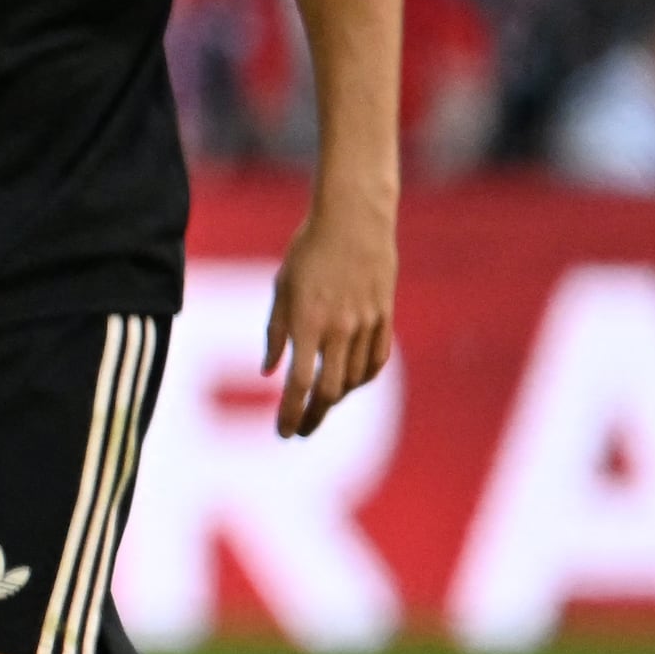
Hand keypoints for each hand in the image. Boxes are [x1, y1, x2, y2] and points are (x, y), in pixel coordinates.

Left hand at [260, 192, 396, 438]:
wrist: (354, 220)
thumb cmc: (308, 250)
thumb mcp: (281, 288)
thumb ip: (276, 333)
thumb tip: (269, 372)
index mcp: (306, 322)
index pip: (297, 384)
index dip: (290, 414)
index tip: (283, 433)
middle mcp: (338, 328)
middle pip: (329, 391)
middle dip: (313, 417)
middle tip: (301, 430)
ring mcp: (365, 324)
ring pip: (354, 380)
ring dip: (336, 399)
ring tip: (320, 405)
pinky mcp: (385, 317)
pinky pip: (376, 360)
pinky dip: (362, 379)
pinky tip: (351, 384)